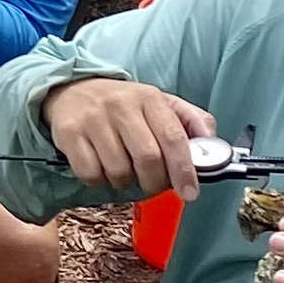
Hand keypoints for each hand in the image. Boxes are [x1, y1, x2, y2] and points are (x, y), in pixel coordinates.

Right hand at [37, 76, 219, 202]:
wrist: (72, 90)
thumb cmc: (124, 105)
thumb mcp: (160, 103)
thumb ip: (191, 121)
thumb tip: (213, 145)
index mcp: (149, 98)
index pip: (173, 138)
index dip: (184, 170)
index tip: (190, 192)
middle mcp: (121, 105)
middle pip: (147, 159)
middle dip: (154, 182)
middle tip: (153, 184)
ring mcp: (93, 119)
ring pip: (119, 171)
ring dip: (125, 182)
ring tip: (124, 169)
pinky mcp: (69, 133)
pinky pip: (91, 174)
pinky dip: (99, 180)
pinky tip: (102, 167)